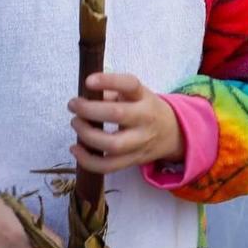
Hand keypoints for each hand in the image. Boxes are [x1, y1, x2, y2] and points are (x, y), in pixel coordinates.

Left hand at [68, 72, 182, 173]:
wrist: (173, 134)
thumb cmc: (144, 109)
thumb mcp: (134, 94)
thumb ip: (111, 92)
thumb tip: (85, 96)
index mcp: (144, 97)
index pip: (130, 84)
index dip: (109, 81)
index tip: (88, 81)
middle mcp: (145, 119)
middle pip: (117, 115)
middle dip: (89, 110)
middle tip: (73, 105)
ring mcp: (140, 143)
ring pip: (113, 145)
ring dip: (87, 135)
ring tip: (75, 123)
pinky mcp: (133, 161)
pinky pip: (109, 166)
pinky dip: (88, 160)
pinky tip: (75, 149)